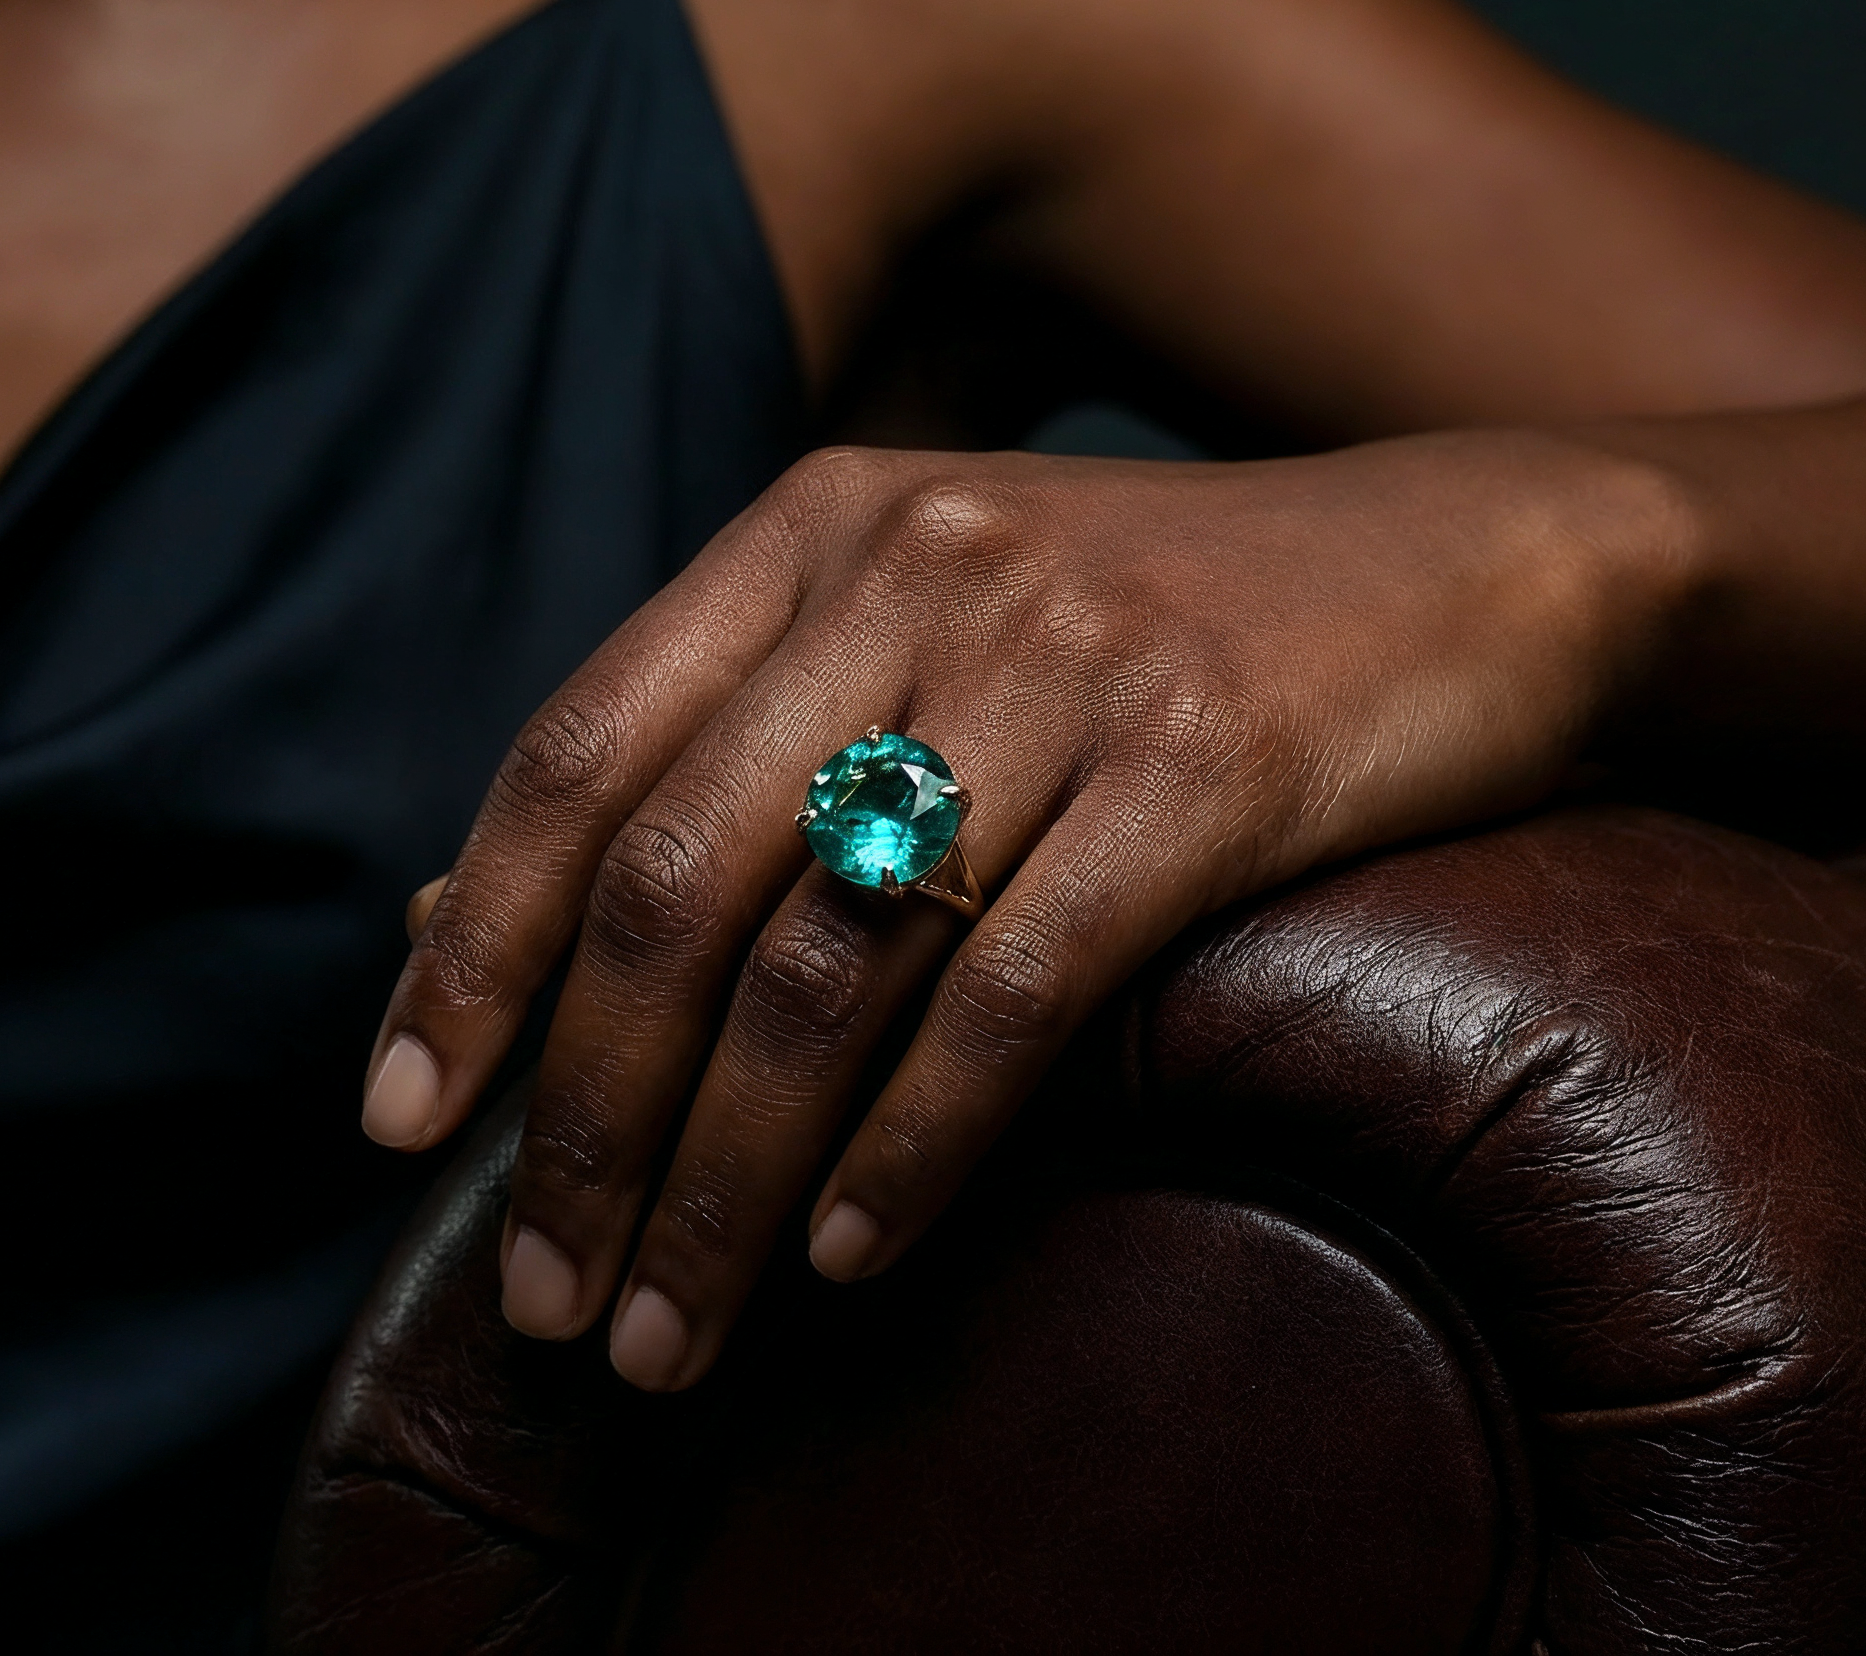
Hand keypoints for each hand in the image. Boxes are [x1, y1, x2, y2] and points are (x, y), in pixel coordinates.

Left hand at [362, 431, 1691, 1388]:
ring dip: (724, 1180)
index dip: (469, 950)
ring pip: (829, 962)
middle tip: (544, 1296)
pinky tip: (853, 1262)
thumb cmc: (1155, 629)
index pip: (571, 756)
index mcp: (809, 534)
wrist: (1464, 564)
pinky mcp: (1209, 764)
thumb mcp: (913, 633)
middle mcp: (912, 571)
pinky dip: (913, 1150)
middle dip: (583, 1120)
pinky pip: (1014, 994)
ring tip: (670, 1331)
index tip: (402, 1122)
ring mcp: (1063, 661)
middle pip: (675, 885)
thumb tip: (434, 918)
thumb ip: (702, 749)